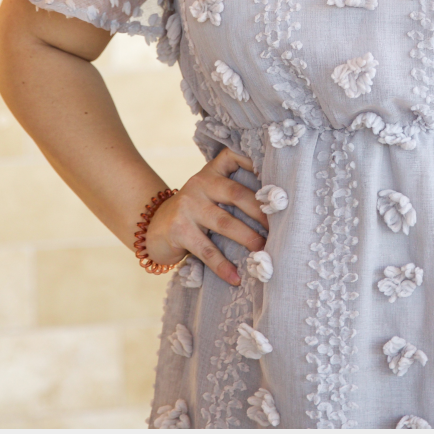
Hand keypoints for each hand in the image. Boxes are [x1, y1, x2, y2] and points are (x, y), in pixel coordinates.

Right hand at [145, 148, 269, 285]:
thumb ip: (232, 193)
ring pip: (224, 222)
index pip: (232, 156)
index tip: (275, 173)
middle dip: (260, 211)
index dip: (253, 160)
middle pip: (236, 193)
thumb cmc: (194, 212)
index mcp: (211, 172)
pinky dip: (223, 266)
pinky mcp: (179, 230)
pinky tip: (235, 278)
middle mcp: (200, 184)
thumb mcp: (209, 194)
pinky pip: (206, 250)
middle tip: (280, 226)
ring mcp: (188, 206)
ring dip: (247, 237)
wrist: (153, 228)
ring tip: (263, 250)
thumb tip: (273, 212)